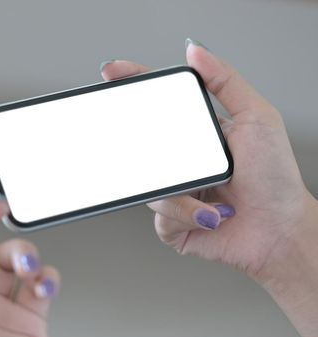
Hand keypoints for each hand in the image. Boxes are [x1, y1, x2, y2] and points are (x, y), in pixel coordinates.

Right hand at [100, 39, 317, 336]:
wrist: (278, 232)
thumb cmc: (275, 180)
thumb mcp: (257, 118)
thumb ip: (226, 81)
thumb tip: (195, 51)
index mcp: (198, 135)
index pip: (158, 105)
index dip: (134, 85)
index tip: (113, 72)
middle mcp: (183, 162)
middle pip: (142, 146)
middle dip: (147, 151)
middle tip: (176, 159)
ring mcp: (175, 191)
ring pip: (149, 185)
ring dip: (182, 193)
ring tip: (215, 194)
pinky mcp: (171, 223)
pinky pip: (158, 215)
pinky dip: (185, 215)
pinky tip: (209, 215)